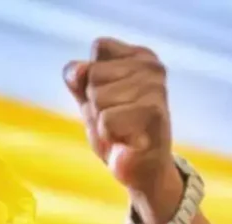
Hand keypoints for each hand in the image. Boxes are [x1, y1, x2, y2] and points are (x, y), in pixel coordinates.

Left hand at [64, 38, 183, 220]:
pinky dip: (109, 136)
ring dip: (102, 121)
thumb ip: (78, 79)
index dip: (92, 78)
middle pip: (94, 75)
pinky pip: (107, 120)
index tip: (110, 98)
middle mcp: (153, 67)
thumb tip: (75, 71)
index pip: (100, 47)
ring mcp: (156, 89)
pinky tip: (127, 141)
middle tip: (116, 120)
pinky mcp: (155, 114)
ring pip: (98, 97)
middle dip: (96, 104)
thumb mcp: (90, 99)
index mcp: (141, 55)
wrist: (142, 169)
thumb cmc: (117, 129)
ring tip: (122, 130)